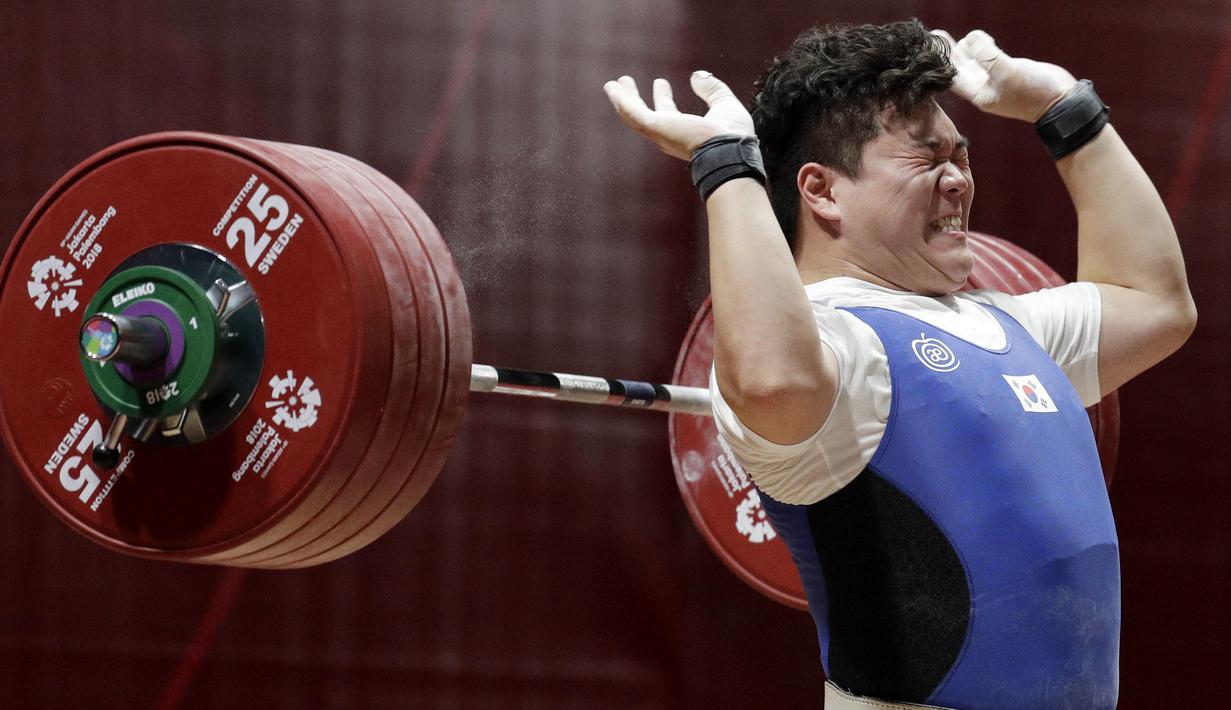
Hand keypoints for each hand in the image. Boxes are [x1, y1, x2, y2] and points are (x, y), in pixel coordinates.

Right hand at [602, 71, 754, 159]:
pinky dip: (621, 100)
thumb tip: (698, 76)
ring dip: (623, 98)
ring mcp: (660, 133)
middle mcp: (669, 136)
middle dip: (635, 99)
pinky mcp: (655, 127)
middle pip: (646, 115)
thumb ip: (712, 89)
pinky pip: (633, 113)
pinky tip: (612, 88)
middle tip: (627, 83)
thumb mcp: (724, 104)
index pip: (669, 114)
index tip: (660, 83)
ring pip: (634, 115)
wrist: (730, 151)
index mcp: (685, 133)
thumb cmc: (732, 136)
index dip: (663, 98)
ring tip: (613, 84)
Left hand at [933, 29, 1077, 121]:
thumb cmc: (1034, 93)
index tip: (930, 45)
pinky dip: (979, 48)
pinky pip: (987, 59)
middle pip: (958, 68)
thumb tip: (971, 38)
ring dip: (960, 49)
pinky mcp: (1007, 71)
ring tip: (945, 37)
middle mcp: (983, 87)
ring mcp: (995, 79)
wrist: (1062, 101)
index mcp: (978, 93)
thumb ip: (987, 56)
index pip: (951, 76)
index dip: (940, 60)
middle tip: (934, 35)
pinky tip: (975, 40)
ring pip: (971, 62)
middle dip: (946, 52)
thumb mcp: (1007, 72)